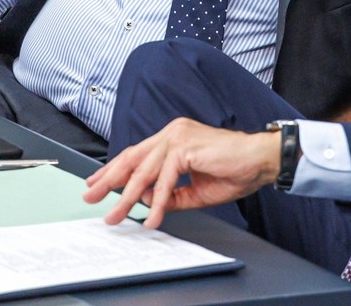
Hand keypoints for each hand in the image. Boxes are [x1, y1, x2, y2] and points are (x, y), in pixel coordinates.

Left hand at [84, 118, 280, 229]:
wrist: (260, 161)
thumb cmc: (234, 170)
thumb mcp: (195, 190)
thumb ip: (171, 195)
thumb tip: (148, 203)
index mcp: (174, 137)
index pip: (137, 153)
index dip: (115, 168)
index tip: (98, 182)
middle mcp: (173, 132)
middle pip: (132, 158)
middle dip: (109, 180)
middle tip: (91, 197)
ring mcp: (178, 136)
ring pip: (144, 171)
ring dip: (126, 197)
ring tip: (115, 216)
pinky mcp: (186, 147)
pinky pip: (165, 180)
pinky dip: (157, 201)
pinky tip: (151, 217)